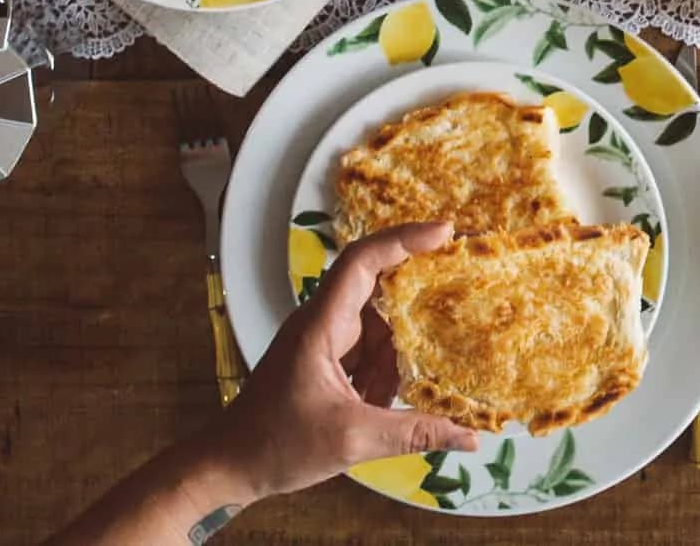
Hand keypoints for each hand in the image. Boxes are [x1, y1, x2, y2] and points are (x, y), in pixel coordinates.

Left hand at [201, 223, 476, 501]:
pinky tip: (410, 390)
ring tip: (446, 346)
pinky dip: (390, 367)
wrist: (229, 467)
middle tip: (465, 282)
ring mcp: (324, 344)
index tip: (445, 233)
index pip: (362, 261)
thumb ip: (412, 433)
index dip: (403, 239)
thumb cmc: (277, 444)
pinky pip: (369, 352)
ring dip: (405, 342)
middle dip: (419, 288)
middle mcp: (323, 324)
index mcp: (321, 325)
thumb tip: (471, 436)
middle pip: (378, 288)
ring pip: (378, 325)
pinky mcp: (326, 365)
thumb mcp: (351, 440)